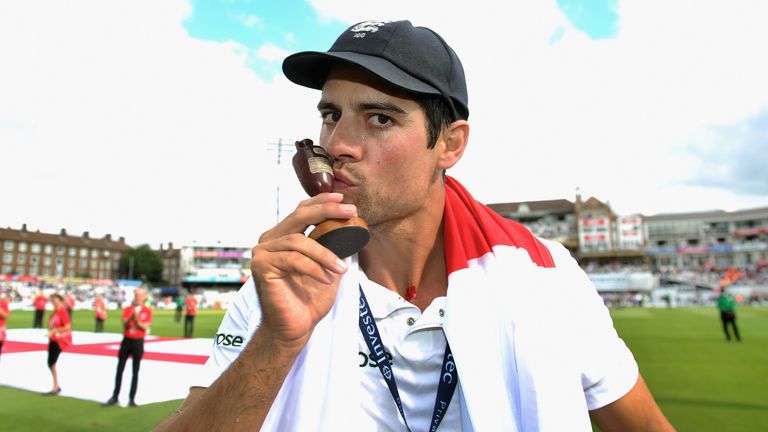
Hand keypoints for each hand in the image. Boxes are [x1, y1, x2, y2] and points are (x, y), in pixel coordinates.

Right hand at [250, 193, 355, 350]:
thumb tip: (351, 225)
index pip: (301, 211)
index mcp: (282, 237)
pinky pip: (293, 260)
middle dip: (326, 211)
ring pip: (298, 242)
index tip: (342, 199)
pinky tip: (326, 279)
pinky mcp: (262, 267)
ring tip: (341, 269)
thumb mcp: (327, 267)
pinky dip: (314, 268)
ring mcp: (263, 253)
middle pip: (298, 217)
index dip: (321, 201)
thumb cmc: (308, 300)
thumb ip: (331, 245)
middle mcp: (269, 241)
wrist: (294, 329)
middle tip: (349, 211)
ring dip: (325, 254)